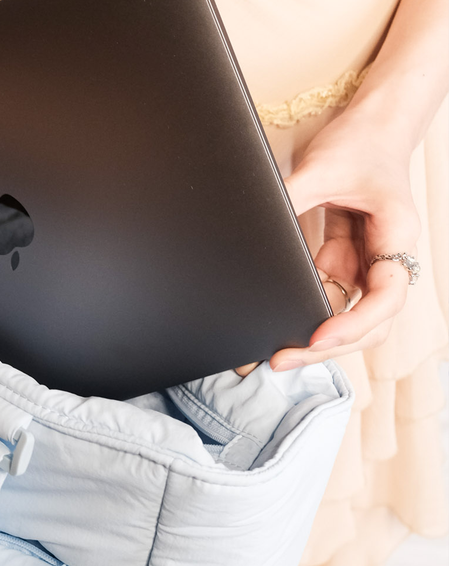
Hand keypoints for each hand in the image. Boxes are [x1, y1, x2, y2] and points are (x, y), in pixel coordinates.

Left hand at [266, 109, 419, 371]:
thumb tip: (250, 229)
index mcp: (395, 237)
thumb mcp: (322, 167)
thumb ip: (291, 200)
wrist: (373, 124)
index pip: (385, 298)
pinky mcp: (342, 260)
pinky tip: (273, 321)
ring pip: (343, 316)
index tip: (318, 337)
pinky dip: (300, 311)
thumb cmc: (360, 141)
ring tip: (268, 350)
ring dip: (310, 336)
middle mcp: (383, 259)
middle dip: (325, 347)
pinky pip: (323, 296)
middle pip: (365, 323)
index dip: (354, 324)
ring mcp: (362, 263)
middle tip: (279, 360)